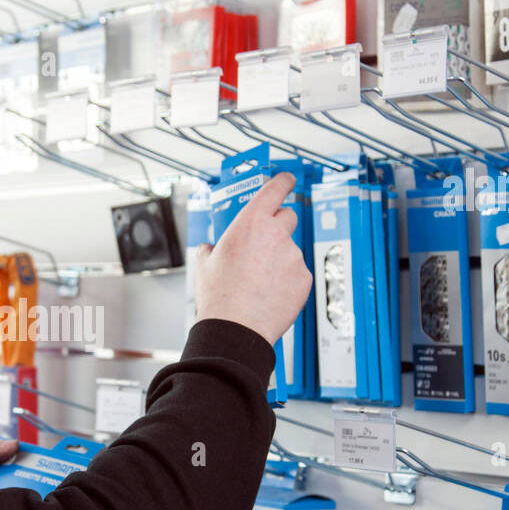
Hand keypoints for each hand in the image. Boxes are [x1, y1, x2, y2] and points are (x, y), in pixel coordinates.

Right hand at [194, 171, 312, 344]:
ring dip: (281, 259)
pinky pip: (298, 273)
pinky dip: (289, 280)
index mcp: (250, 222)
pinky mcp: (304, 278)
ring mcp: (293, 256)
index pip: (275, 189)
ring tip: (261, 282)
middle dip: (278, 226)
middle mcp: (276, 234)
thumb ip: (211, 248)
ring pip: (291, 249)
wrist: (236, 329)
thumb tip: (211, 248)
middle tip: (265, 244)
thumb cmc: (220, 297)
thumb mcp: (204, 265)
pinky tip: (272, 293)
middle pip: (288, 217)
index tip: (286, 180)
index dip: (283, 181)